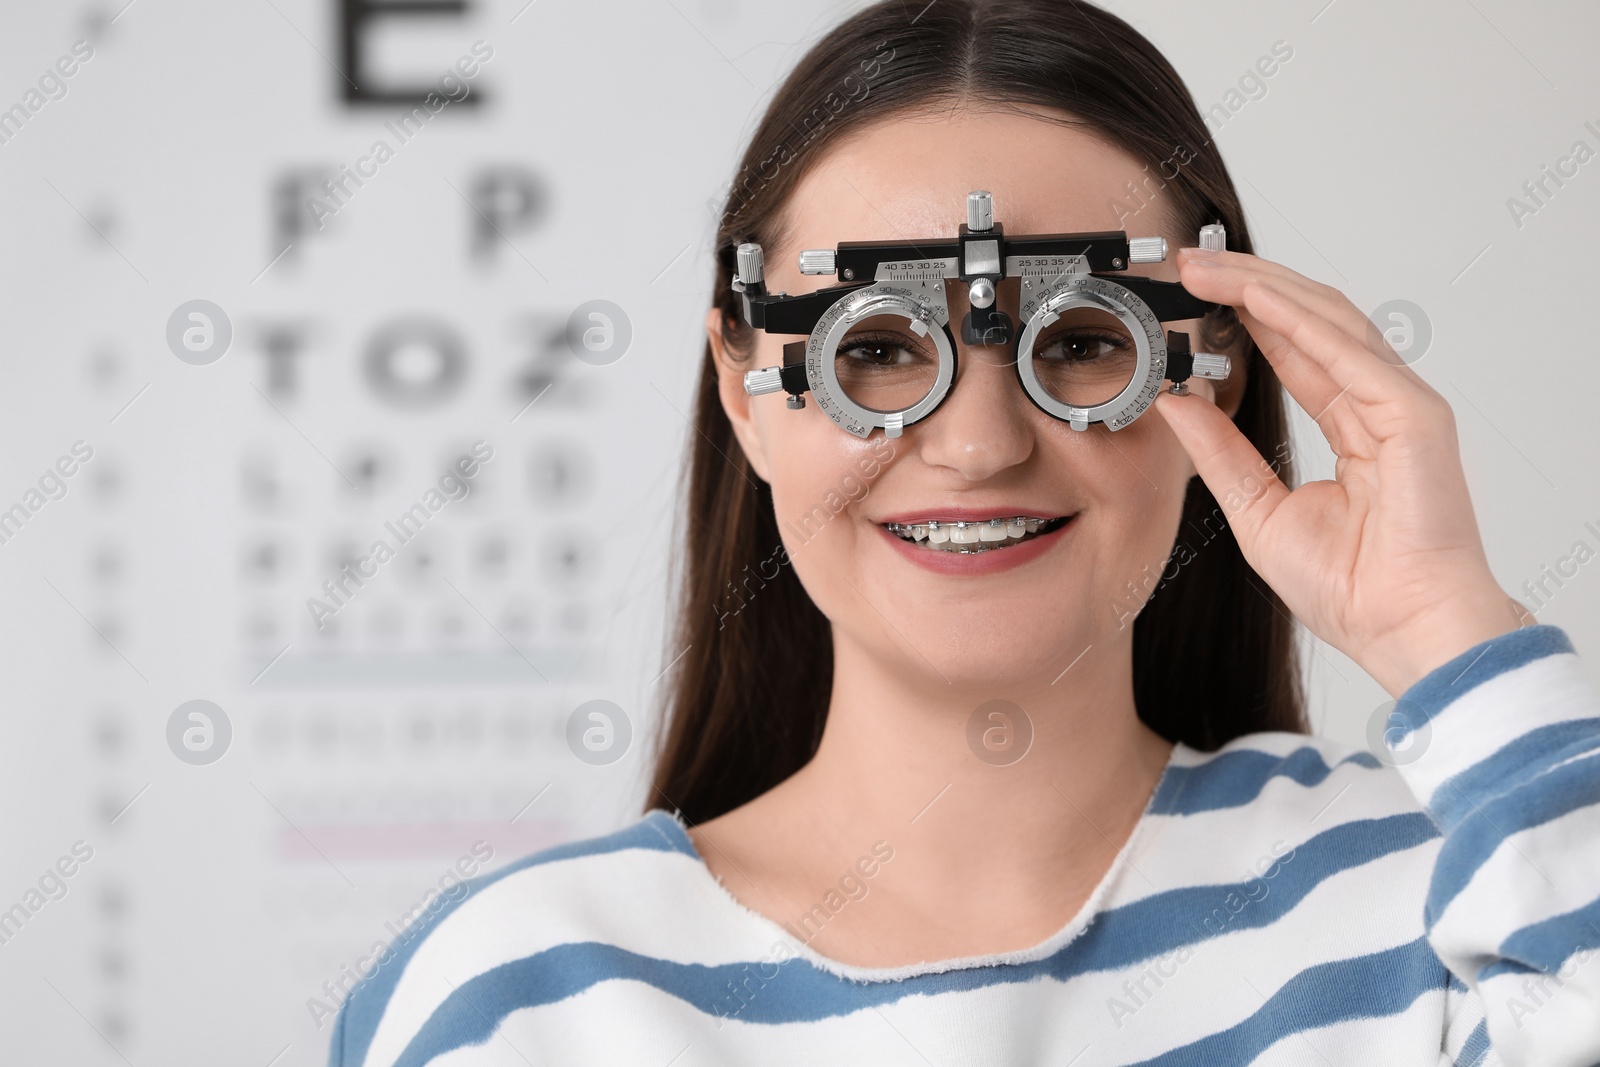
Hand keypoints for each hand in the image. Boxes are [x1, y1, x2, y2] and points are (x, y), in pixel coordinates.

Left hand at [1153, 247, 1530, 697]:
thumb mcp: (1257, 510)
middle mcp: (1377, 404)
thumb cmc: (1354, 588)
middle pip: (1311, 320)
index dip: (1243, 314)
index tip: (1191, 293)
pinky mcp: (1413, 414)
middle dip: (1248, 286)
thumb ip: (1219, 452)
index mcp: (1350, 425)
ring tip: (1208, 268)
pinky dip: (1298, 320)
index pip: (1294, 349)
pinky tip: (1254, 299)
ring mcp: (1400, 404)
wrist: (1400, 629)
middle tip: (1189, 264)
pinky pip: (1347, 353)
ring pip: (1328, 320)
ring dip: (1264, 288)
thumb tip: (1176, 402)